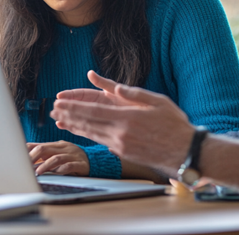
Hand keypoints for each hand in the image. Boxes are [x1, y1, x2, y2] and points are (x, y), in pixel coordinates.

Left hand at [27, 141, 89, 175]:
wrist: (94, 160)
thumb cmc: (72, 157)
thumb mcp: (58, 152)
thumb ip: (44, 153)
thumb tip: (26, 153)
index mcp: (57, 145)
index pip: (39, 145)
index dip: (28, 151)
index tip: (18, 158)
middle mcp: (63, 148)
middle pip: (45, 149)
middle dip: (33, 157)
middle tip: (25, 166)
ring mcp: (72, 156)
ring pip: (56, 158)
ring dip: (45, 165)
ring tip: (38, 172)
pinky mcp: (80, 164)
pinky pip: (70, 166)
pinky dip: (62, 169)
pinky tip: (57, 173)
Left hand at [51, 71, 194, 173]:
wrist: (185, 152)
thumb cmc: (174, 124)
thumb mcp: (157, 101)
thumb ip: (133, 93)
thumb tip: (114, 85)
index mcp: (128, 118)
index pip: (93, 111)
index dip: (74, 106)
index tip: (60, 102)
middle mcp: (121, 133)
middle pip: (88, 123)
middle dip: (68, 115)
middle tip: (53, 109)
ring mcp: (121, 145)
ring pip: (91, 134)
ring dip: (74, 126)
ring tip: (59, 120)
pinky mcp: (123, 153)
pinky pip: (100, 141)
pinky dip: (87, 135)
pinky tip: (79, 130)